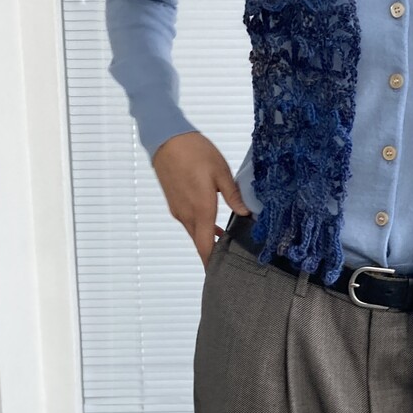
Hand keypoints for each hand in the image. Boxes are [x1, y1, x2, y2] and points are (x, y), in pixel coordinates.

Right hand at [151, 131, 250, 268]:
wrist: (167, 139)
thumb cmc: (194, 152)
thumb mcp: (221, 172)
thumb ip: (234, 196)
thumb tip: (246, 214)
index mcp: (200, 209)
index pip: (204, 246)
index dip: (211, 262)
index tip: (220, 273)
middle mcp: (186, 214)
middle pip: (199, 242)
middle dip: (212, 252)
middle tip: (229, 258)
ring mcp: (178, 209)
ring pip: (194, 231)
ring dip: (206, 238)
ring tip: (225, 240)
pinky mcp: (174, 202)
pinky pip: (189, 221)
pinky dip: (200, 226)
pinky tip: (213, 223)